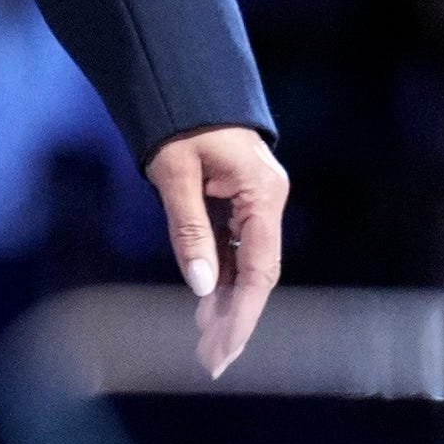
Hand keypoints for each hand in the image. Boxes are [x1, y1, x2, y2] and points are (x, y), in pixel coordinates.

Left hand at [148, 127, 289, 377]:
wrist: (182, 82)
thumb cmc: (178, 123)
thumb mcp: (174, 176)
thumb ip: (189, 231)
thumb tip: (202, 288)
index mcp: (262, 194)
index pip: (259, 268)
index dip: (244, 313)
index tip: (224, 348)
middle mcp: (268, 201)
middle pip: (259, 273)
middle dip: (236, 318)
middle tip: (212, 361)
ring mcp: (257, 202)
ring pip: (248, 265)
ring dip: (227, 303)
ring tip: (205, 345)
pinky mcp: (241, 201)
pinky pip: (236, 249)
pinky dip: (222, 278)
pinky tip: (206, 307)